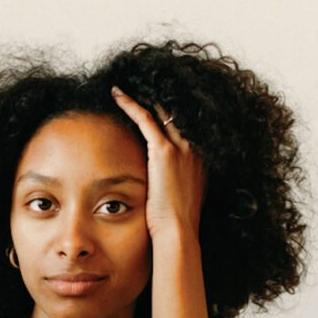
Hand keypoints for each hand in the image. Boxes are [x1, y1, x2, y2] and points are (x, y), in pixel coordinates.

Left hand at [110, 85, 205, 239]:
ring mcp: (181, 148)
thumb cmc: (177, 223)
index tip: (155, 106)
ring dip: (143, 97)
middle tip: (139, 87)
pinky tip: (117, 95)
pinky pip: (145, 118)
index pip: (184, 128)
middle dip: (158, 101)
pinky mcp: (164, 151)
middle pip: (175, 115)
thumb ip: (176, 184)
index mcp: (200, 160)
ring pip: (161, 111)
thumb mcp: (181, 199)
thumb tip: (165, 186)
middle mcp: (194, 149)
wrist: (178, 231)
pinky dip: (130, 104)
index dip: (169, 115)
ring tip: (126, 88)